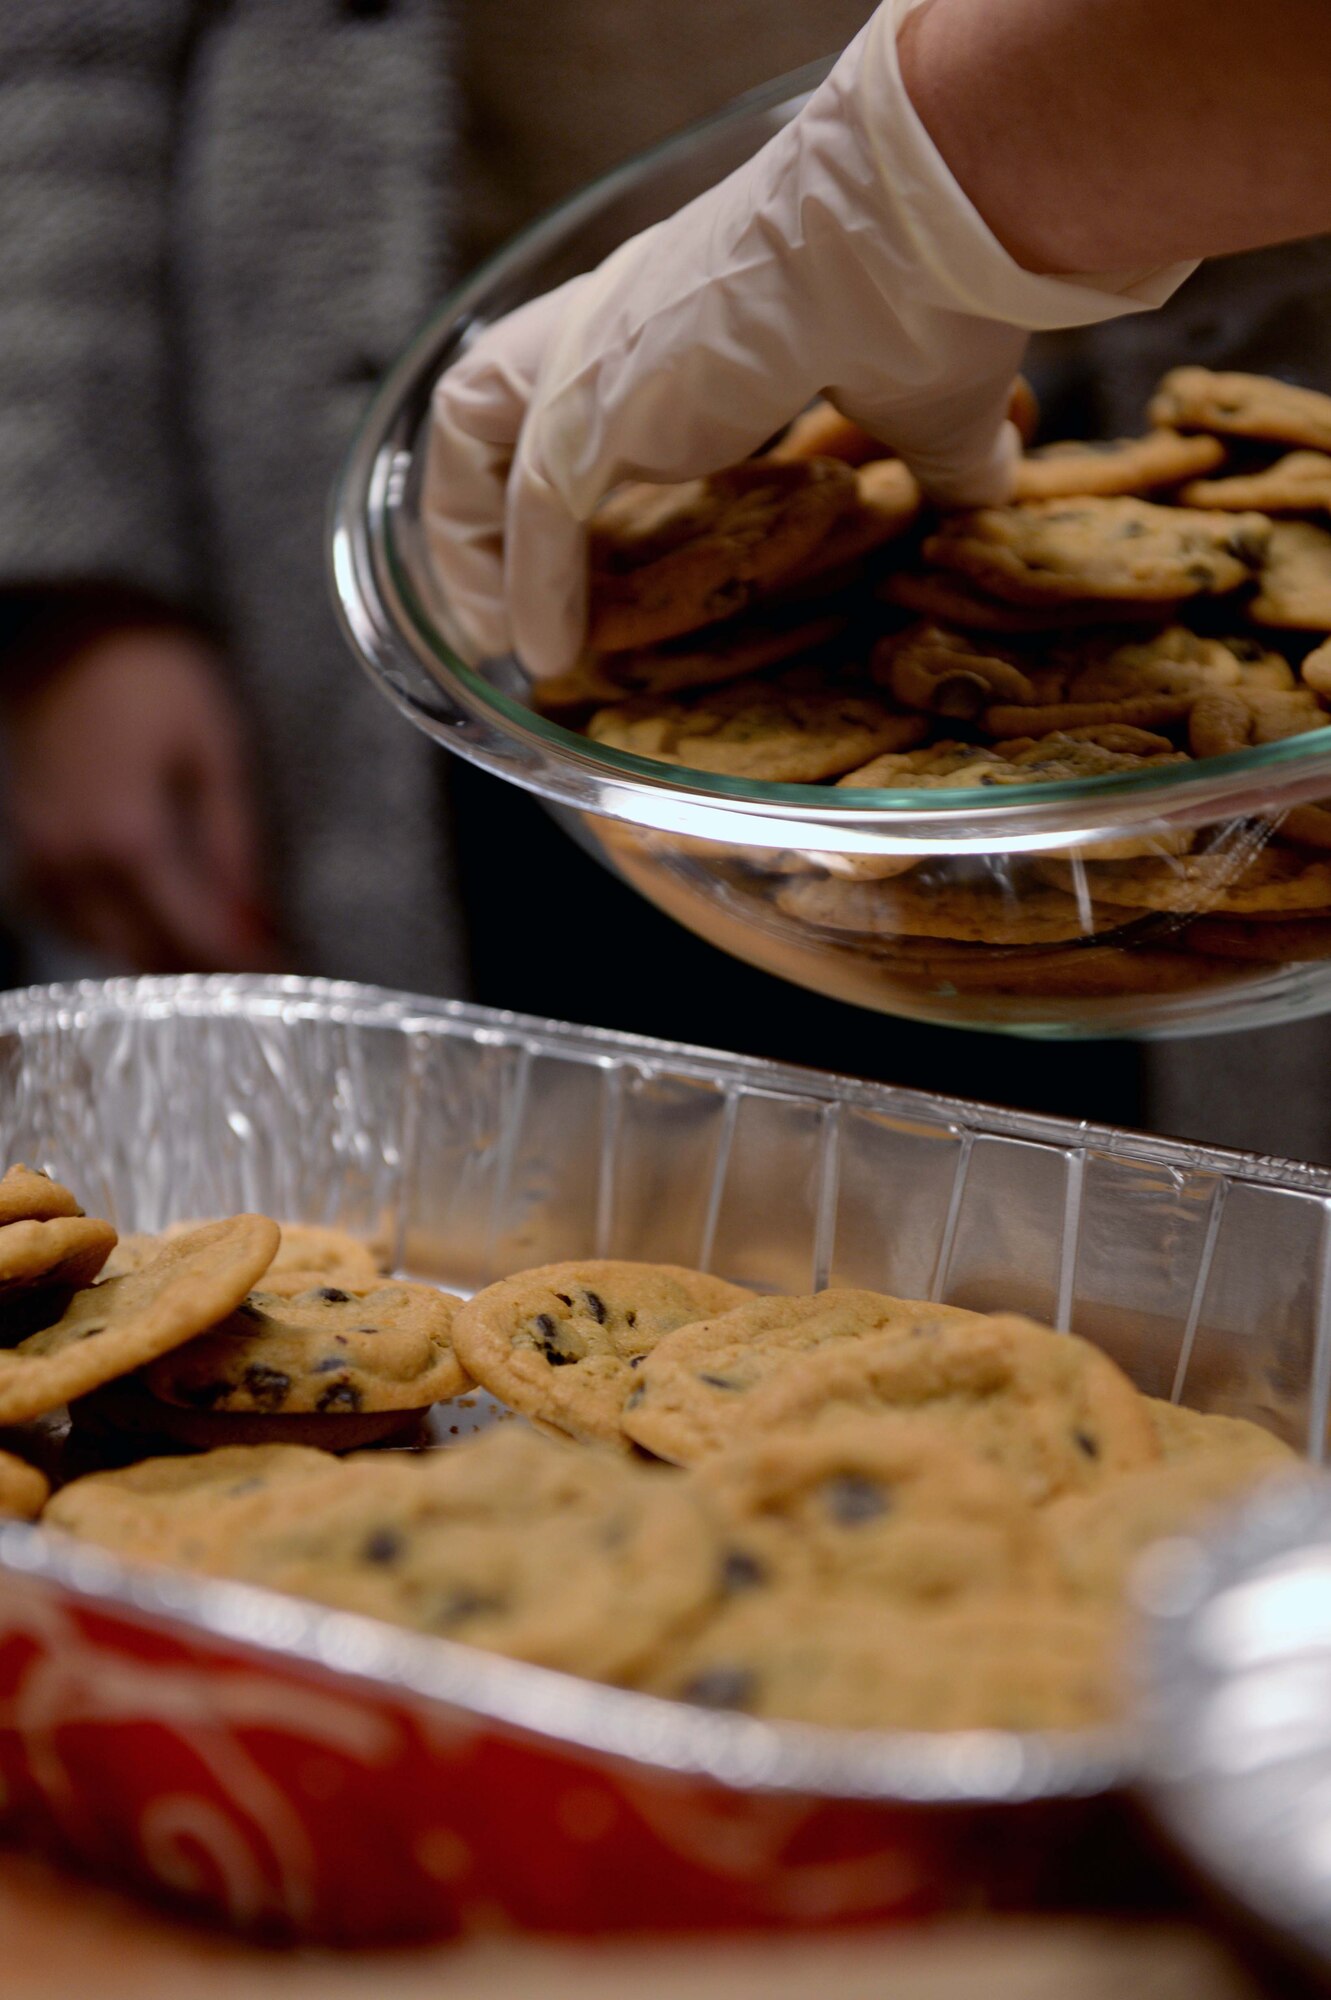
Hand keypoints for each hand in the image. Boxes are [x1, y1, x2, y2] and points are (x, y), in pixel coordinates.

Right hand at [2, 623, 282, 972]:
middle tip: (258, 969)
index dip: (247, 963)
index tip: (286, 969)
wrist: (51, 630)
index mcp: (128, 838)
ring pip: (104, 946)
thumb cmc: (144, 671)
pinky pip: (71, 920)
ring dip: (159, 958)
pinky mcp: (25, 848)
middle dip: (207, 971)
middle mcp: (74, 864)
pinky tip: (149, 922)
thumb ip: (234, 841)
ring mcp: (41, 860)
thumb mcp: (213, 742)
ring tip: (213, 949)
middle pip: (147, 955)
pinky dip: (114, 934)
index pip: (197, 934)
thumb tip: (257, 920)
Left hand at [424, 0, 1191, 679]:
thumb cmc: (930, 297)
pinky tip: (545, 653)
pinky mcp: (593, 410)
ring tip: (492, 640)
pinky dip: (530, 588)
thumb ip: (940, 463)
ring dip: (471, 547)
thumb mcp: (930, 408)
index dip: (556, 468)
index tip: (573, 552)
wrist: (915, 237)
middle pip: (489, 400)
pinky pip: (534, 517)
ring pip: (477, 447)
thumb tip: (988, 497)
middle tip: (488, 604)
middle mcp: (616, 327)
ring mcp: (594, 363)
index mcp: (682, 316)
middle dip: (472, 506)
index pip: (579, 390)